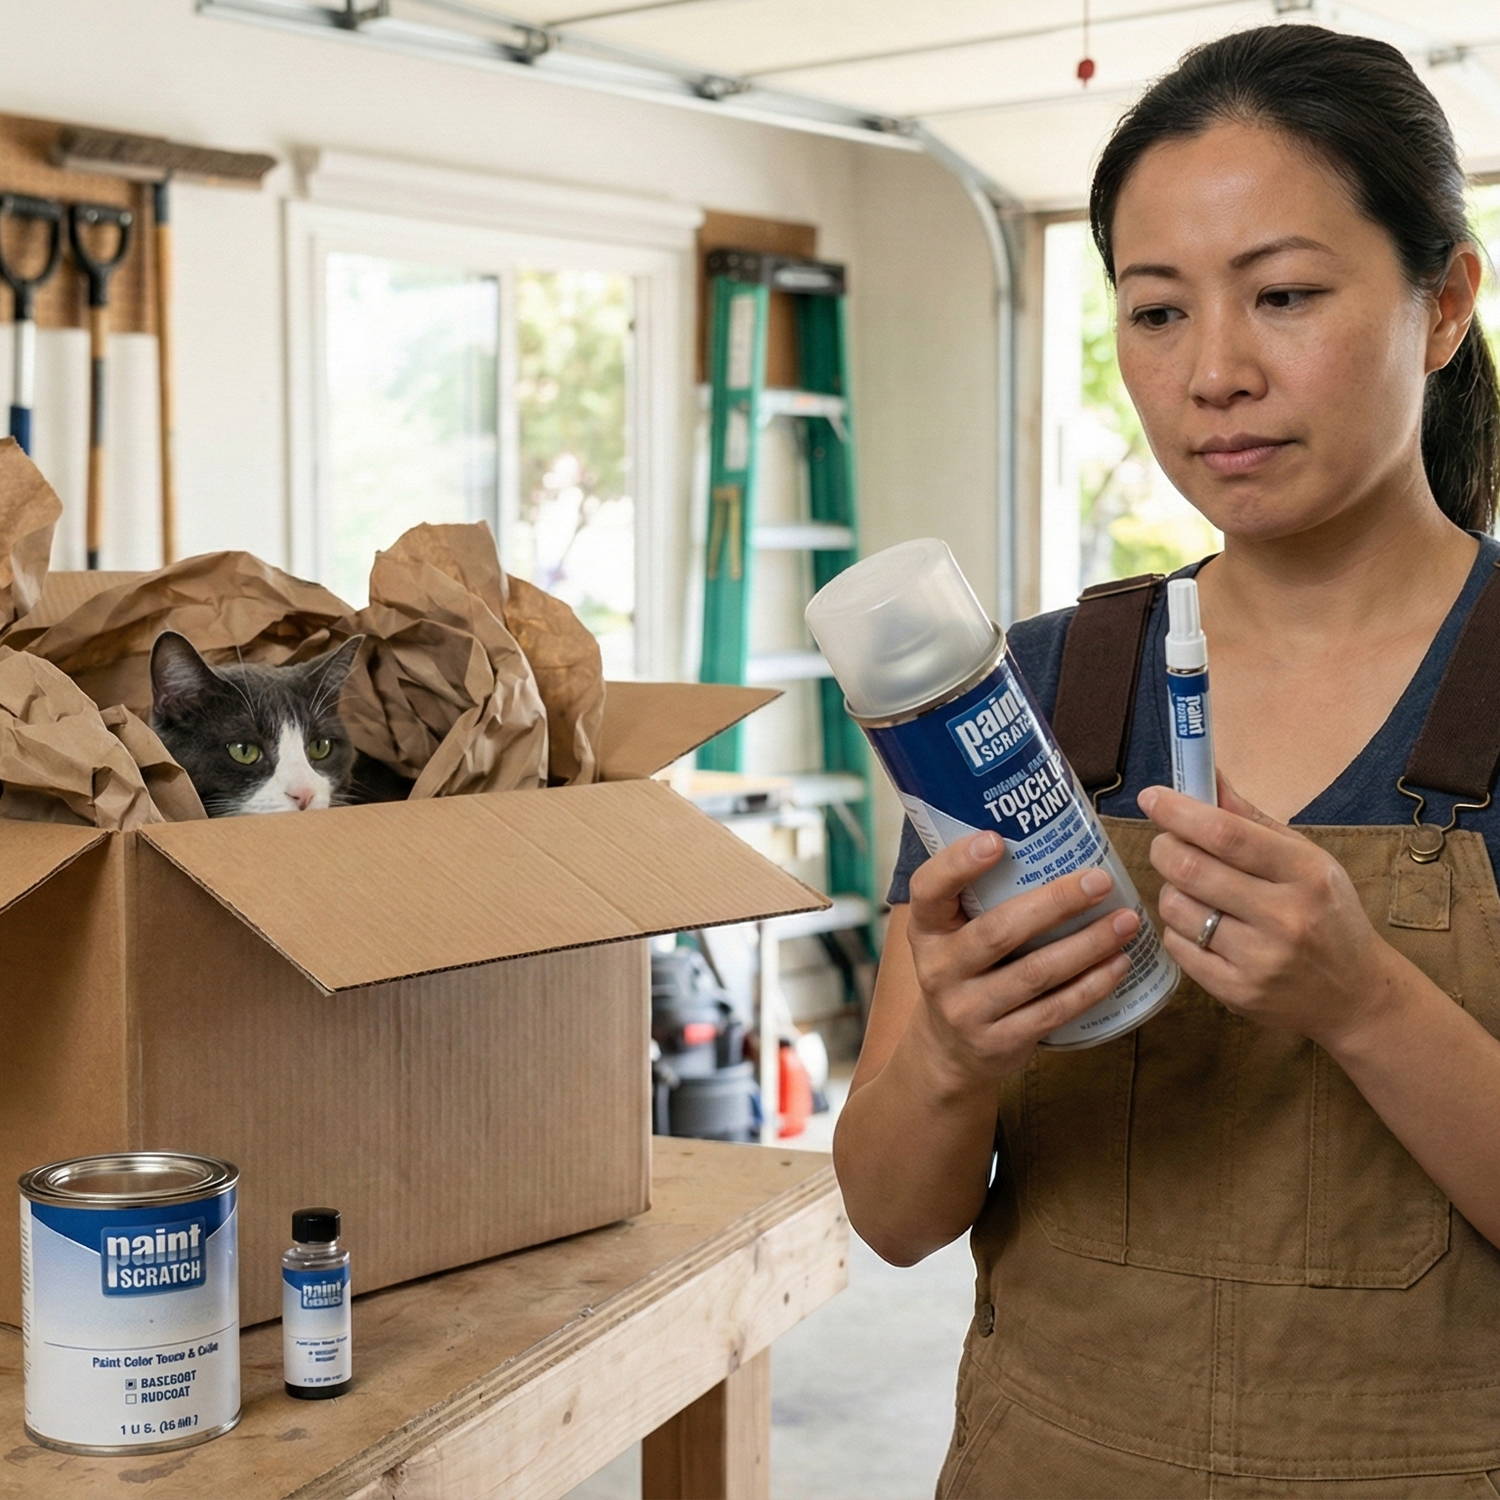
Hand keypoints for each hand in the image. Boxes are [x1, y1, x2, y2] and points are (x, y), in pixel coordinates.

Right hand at [905, 832, 1140, 1088]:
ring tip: (1126, 921)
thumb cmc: (966, 970)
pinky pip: (1053, 1011)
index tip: (997, 839)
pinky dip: (1091, 986)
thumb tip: (1050, 834)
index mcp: (926, 929)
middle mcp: (938, 969)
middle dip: (1055, 903)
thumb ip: (982, 896)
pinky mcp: (998, 1042)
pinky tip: (1118, 965)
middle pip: (998, 931)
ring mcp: (967, 1010)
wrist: (950, 1051)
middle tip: (1100, 880)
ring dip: (1087, 945)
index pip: (929, 889)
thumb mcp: (953, 934)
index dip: (957, 864)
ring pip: (1035, 973)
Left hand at [1139, 777, 1391, 1044]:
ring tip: (1194, 890)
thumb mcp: (1305, 860)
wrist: (1355, 995)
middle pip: (1190, 869)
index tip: (1151, 798)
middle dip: (1165, 848)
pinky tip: (1202, 926)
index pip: (1226, 834)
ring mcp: (1259, 959)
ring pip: (1176, 907)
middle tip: (1167, 844)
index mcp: (1305, 874)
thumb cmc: (1326, 914)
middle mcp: (1284, 917)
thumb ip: (1251, 819)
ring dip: (1172, 890)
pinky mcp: (1236, 992)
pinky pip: (1176, 945)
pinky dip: (1178, 928)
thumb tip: (1208, 773)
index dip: (1179, 812)